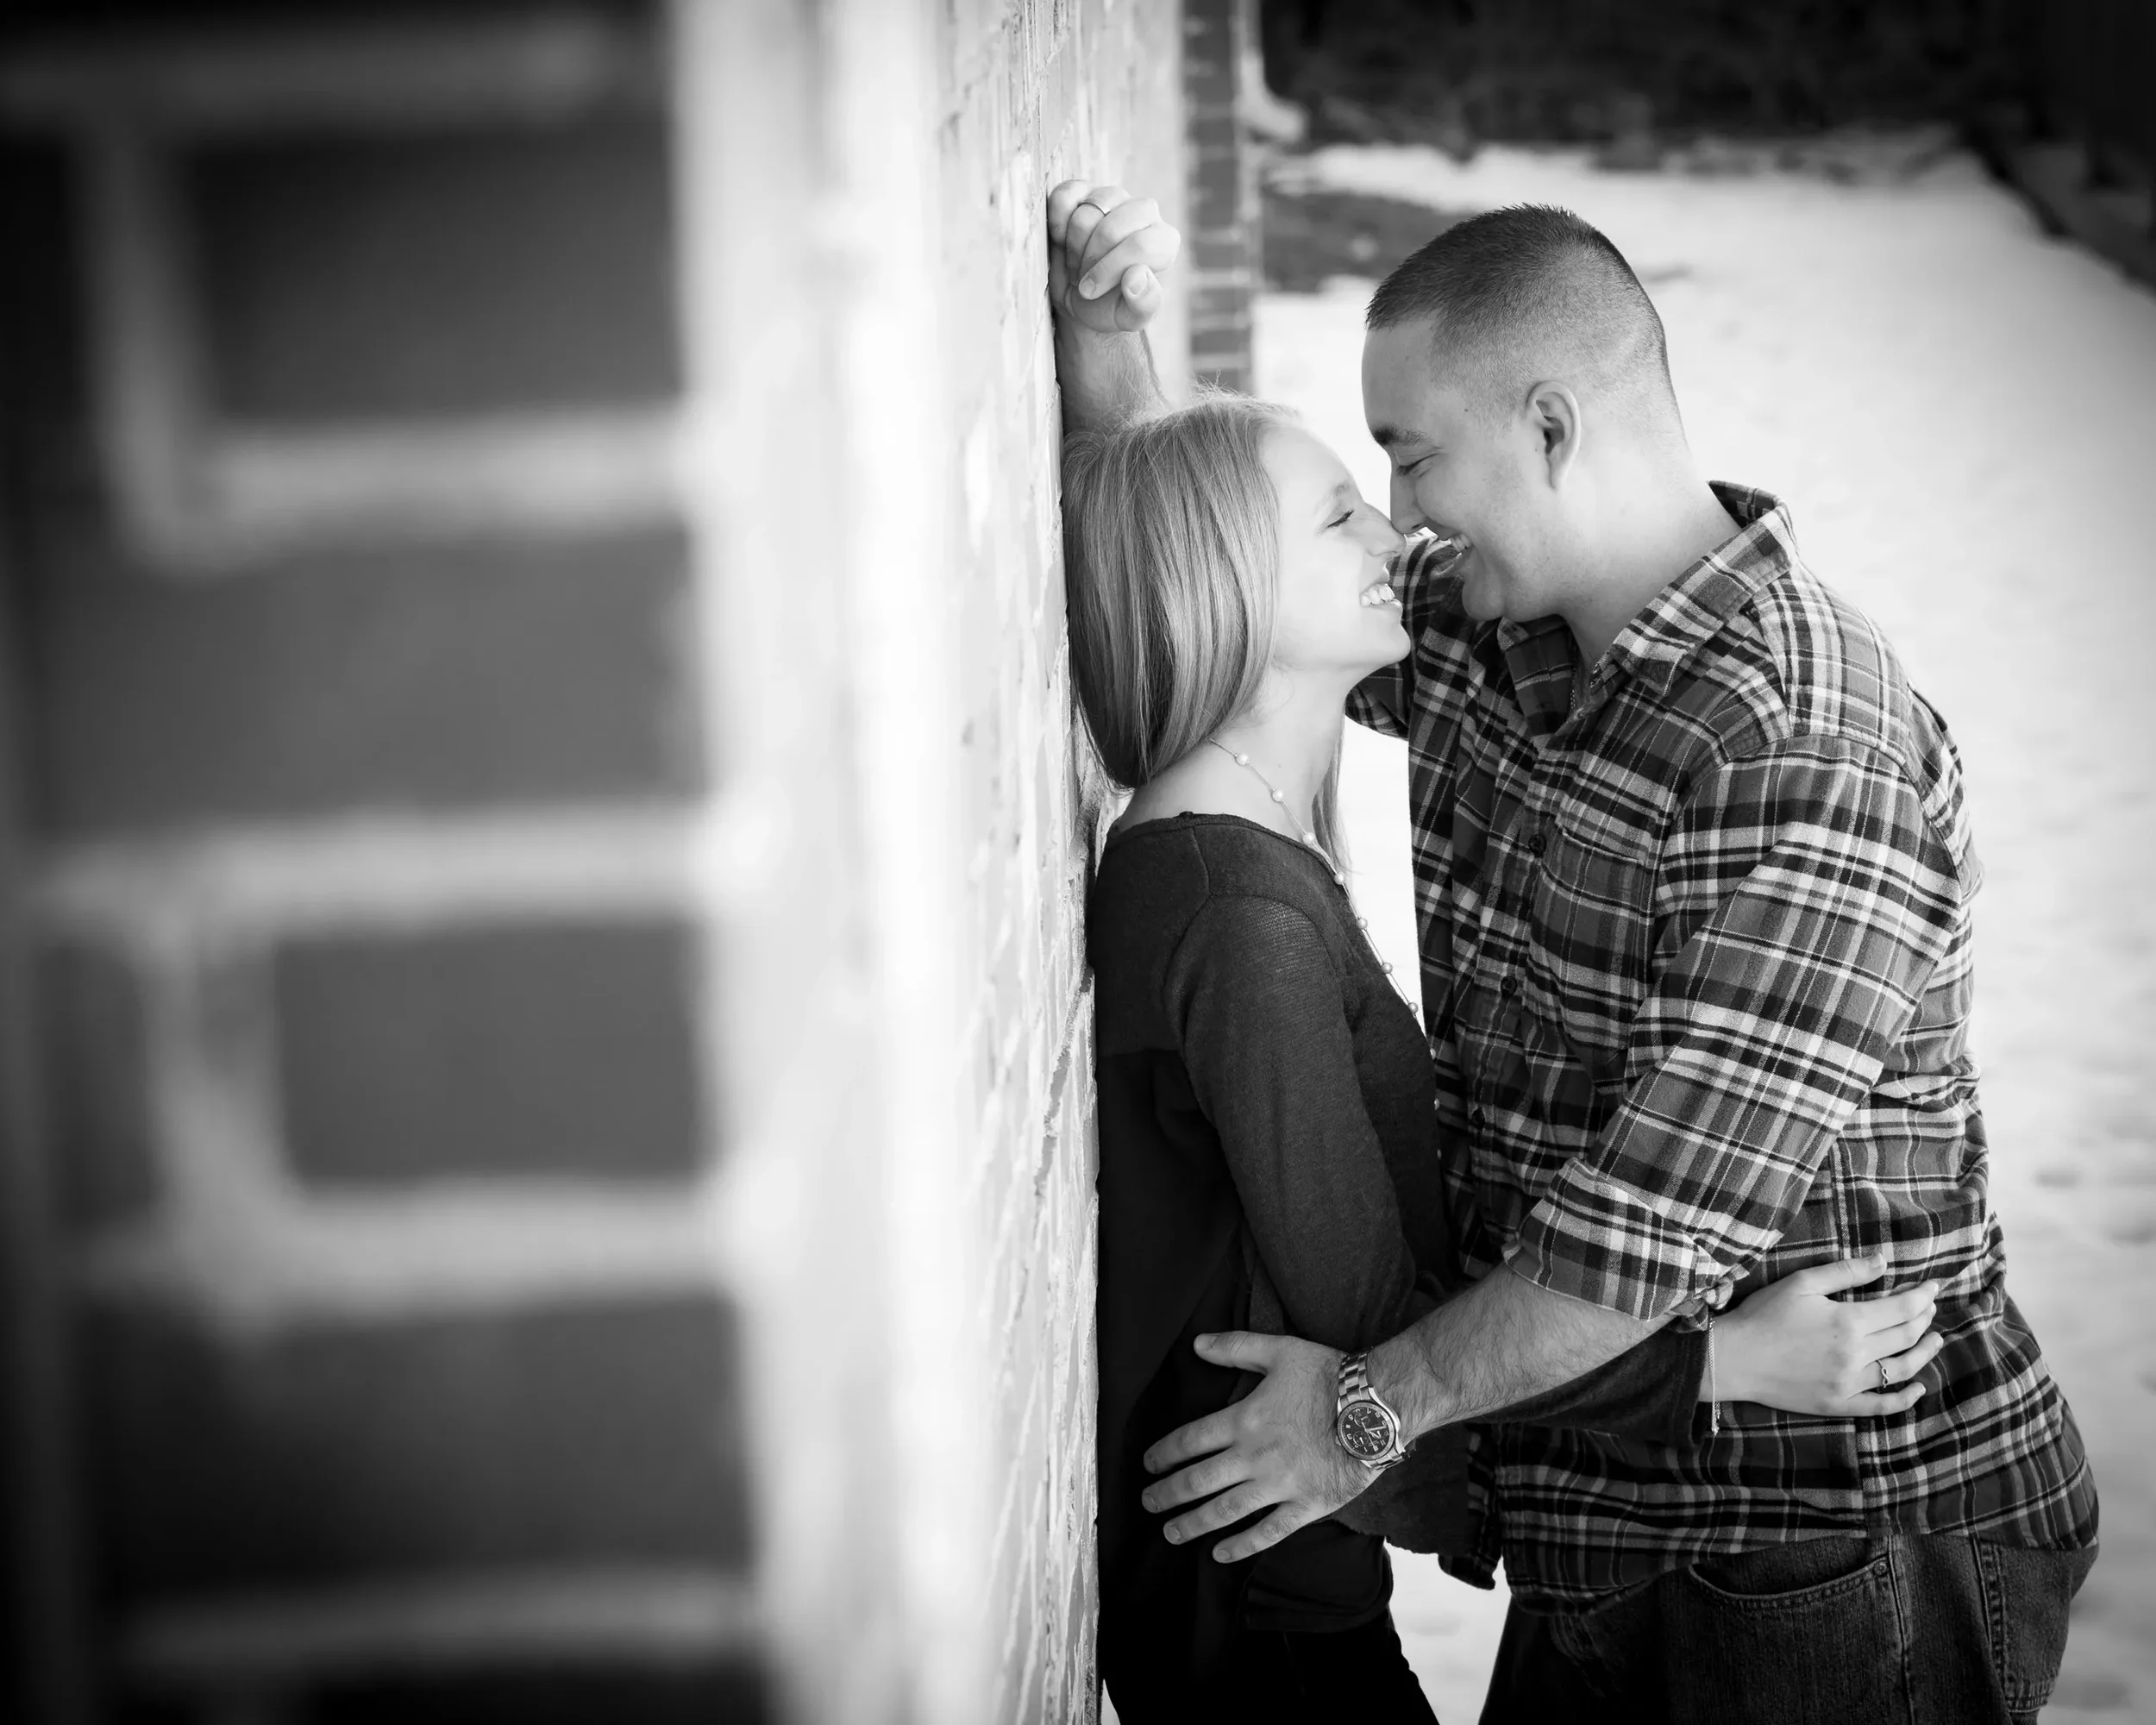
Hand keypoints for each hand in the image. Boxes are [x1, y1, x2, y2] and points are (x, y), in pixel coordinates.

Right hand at [1046, 180, 1178, 335]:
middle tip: (1083, 281)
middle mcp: (1144, 212)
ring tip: (1076, 265)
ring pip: (1086, 214)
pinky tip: (1060, 239)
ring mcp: (1113, 196)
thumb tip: (1137, 275)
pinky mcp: (1083, 190)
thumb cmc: (1110, 306)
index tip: (1091, 292)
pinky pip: (1065, 195)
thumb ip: (1143, 304)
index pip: (1140, 245)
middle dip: (1090, 261)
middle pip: (1111, 229)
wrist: (1079, 296)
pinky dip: (1057, 221)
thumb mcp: (1129, 318)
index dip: (1109, 270)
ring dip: (1073, 247)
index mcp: (1164, 242)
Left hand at [1138, 1332, 1372, 1562]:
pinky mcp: (1306, 1506)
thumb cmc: (1330, 1376)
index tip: (1147, 1464)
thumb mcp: (1280, 1351)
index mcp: (1244, 1419)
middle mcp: (1254, 1457)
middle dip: (1167, 1494)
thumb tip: (1197, 1344)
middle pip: (1198, 1481)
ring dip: (1194, 1523)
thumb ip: (1236, 1348)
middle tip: (1147, 1502)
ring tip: (1172, 1532)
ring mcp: (1279, 1486)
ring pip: (1225, 1511)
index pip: (1190, 1440)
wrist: (1377, 1407)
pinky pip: (1268, 1532)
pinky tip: (1220, 1554)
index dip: (1163, 1453)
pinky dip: (1242, 1546)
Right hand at [1713, 1256, 1942, 1415]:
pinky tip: (1918, 1388)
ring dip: (1924, 1353)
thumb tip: (1883, 1261)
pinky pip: (1881, 1406)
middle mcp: (1856, 1355)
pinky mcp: (1839, 1404)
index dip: (1923, 1296)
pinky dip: (1905, 1398)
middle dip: (1924, 1318)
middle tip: (1930, 1307)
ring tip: (1935, 1340)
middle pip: (1906, 1336)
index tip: (1934, 1287)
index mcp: (1849, 1321)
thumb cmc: (1763, 1315)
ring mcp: (1850, 1384)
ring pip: (1902, 1369)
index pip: (1902, 1308)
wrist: (1733, 1358)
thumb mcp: (1802, 1283)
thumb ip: (1845, 1272)